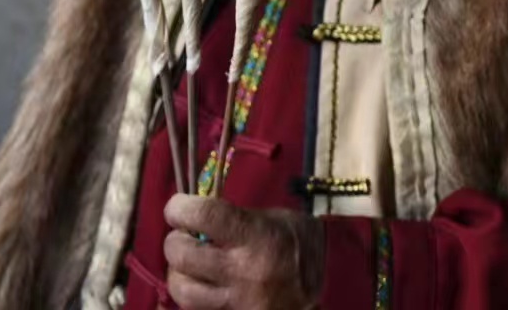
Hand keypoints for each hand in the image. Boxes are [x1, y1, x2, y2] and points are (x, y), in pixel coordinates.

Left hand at [162, 193, 323, 309]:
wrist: (332, 288)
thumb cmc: (300, 245)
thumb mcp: (273, 219)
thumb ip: (234, 218)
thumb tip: (196, 217)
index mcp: (257, 237)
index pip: (204, 216)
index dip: (180, 208)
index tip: (177, 207)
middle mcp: (244, 272)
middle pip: (182, 255)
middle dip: (175, 241)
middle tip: (184, 235)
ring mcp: (238, 303)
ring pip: (181, 290)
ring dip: (178, 273)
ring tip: (190, 264)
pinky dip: (192, 296)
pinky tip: (200, 286)